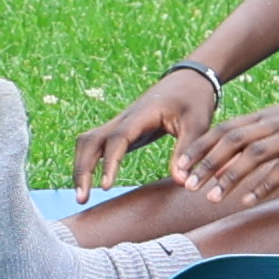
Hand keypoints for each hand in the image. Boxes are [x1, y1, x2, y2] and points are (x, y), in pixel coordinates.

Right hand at [71, 68, 220, 187]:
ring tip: (82, 196)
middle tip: (82, 199)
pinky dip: (87, 162)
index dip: (109, 162)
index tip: (106, 186)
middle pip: (90, 141)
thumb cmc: (194, 100)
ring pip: (87, 142)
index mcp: (141, 115)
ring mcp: (119, 124)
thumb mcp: (198, 125)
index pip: (117, 139)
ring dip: (80, 167)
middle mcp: (123, 118)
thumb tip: (181, 182)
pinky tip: (90, 183)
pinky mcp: (121, 130)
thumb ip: (187, 151)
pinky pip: (95, 145)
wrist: (189, 79)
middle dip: (82, 169)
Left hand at [177, 79, 278, 206]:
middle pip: (230, 141)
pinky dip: (263, 185)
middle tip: (185, 185)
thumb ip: (270, 131)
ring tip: (210, 198)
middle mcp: (274, 124)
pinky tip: (249, 200)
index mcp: (267, 116)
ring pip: (252, 155)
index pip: (224, 130)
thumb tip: (248, 148)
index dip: (200, 148)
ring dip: (229, 177)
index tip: (179, 166)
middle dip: (205, 164)